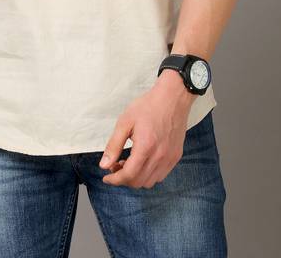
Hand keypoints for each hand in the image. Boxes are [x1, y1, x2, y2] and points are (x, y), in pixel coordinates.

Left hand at [99, 71, 194, 188]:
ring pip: (150, 182)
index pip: (128, 176)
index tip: (106, 177)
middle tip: (115, 166)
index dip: (115, 180)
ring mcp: (170, 158)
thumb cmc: (148, 106)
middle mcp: (160, 157)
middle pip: (138, 182)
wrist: (172, 98)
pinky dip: (148, 174)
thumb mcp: (125, 122)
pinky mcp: (176, 156)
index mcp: (145, 147)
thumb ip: (114, 145)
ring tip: (128, 163)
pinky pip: (160, 175)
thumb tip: (104, 165)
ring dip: (136, 178)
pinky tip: (142, 161)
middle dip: (123, 179)